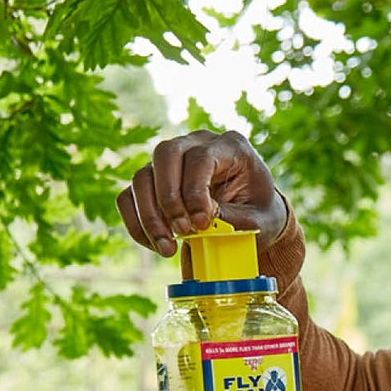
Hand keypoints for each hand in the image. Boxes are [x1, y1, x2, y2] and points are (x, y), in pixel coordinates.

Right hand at [116, 129, 288, 257]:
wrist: (253, 213)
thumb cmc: (259, 211)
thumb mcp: (261, 218)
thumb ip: (235, 218)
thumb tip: (201, 223)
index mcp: (231, 146)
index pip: (201, 158)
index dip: (195, 191)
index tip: (202, 224)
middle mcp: (197, 143)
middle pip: (164, 154)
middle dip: (168, 198)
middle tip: (181, 232)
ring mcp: (172, 160)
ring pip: (142, 175)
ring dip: (149, 216)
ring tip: (167, 247)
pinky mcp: (154, 179)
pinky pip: (130, 195)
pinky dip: (137, 222)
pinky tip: (156, 243)